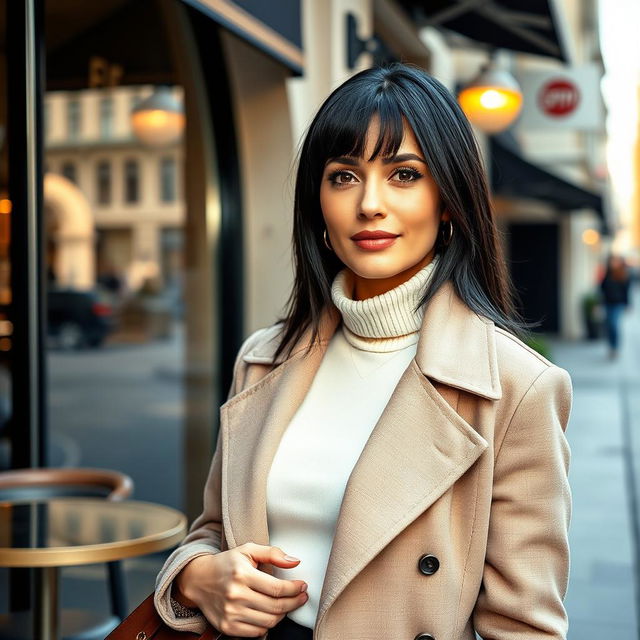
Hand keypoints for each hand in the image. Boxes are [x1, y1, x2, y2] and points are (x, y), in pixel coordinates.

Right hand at [174, 543, 308, 636]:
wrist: (199, 580)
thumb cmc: (227, 563)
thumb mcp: (248, 550)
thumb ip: (272, 553)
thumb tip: (295, 562)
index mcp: (242, 574)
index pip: (277, 588)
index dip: (294, 589)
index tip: (303, 586)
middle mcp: (235, 595)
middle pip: (275, 607)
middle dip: (294, 602)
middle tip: (301, 597)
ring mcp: (230, 614)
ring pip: (269, 621)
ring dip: (283, 614)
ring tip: (286, 604)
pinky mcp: (227, 627)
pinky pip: (257, 632)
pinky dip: (268, 625)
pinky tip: (270, 614)